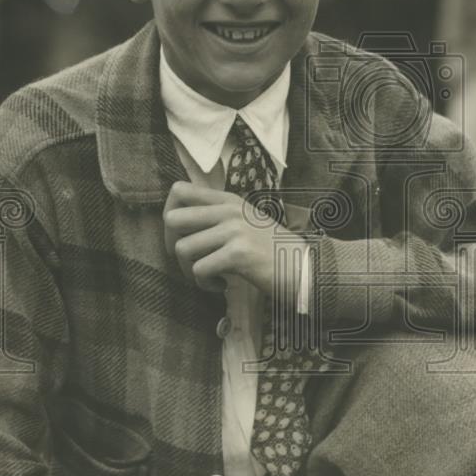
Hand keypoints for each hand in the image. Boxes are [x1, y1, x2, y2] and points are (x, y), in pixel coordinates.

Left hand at [163, 181, 304, 301]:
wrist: (306, 268)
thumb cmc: (273, 251)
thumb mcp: (247, 222)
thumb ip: (218, 217)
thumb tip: (179, 224)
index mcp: (228, 200)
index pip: (179, 190)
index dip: (169, 213)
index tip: (180, 235)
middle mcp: (229, 210)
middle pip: (172, 219)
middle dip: (172, 245)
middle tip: (191, 260)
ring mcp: (234, 230)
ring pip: (182, 248)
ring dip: (189, 271)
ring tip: (210, 276)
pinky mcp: (238, 254)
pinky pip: (199, 270)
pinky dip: (204, 284)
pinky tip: (220, 286)